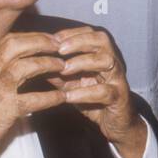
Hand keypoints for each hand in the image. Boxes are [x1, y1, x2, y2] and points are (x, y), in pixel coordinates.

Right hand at [0, 33, 69, 157]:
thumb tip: (20, 61)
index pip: (7, 41)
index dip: (31, 37)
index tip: (48, 38)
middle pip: (16, 45)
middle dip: (41, 42)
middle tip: (60, 45)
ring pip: (26, 66)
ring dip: (48, 64)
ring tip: (63, 66)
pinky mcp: (5, 110)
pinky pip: (34, 99)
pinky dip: (51, 97)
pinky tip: (62, 97)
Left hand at [47, 26, 145, 157]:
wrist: (115, 124)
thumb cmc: (94, 100)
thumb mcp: (72, 85)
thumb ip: (58, 74)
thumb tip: (37, 64)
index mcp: (101, 56)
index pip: (90, 34)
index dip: (72, 33)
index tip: (54, 39)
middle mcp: (112, 63)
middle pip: (102, 40)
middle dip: (79, 41)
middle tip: (60, 49)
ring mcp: (117, 79)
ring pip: (107, 61)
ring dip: (83, 62)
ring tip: (64, 69)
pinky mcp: (119, 97)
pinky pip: (105, 91)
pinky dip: (85, 92)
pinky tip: (69, 97)